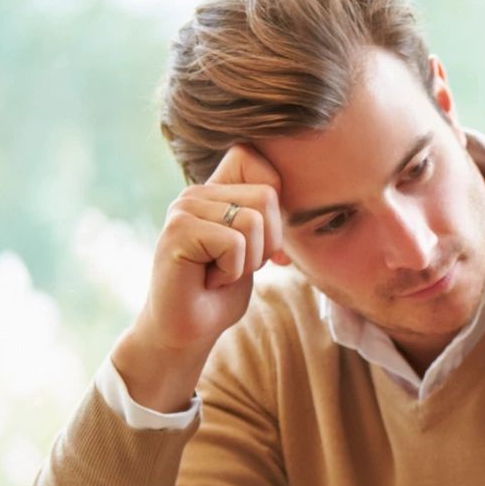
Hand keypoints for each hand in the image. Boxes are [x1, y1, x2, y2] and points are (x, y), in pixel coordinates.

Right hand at [116, 144, 288, 410]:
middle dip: (267, 242)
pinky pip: (234, 243)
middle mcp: (196, 191)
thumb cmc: (223, 290)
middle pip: (267, 196)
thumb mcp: (257, 248)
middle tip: (235, 264)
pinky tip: (208, 279)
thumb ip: (271, 218)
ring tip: (220, 271)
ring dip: (248, 260)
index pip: (254, 158)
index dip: (274, 201)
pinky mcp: (177, 231)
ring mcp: (183, 208)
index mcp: (216, 189)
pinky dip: (232, 271)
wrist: (190, 328)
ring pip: (253, 222)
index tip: (261, 241)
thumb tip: (307, 203)